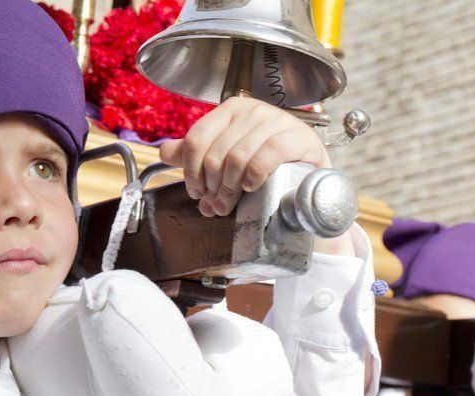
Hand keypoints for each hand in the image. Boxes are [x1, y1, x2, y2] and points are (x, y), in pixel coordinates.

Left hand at [159, 96, 330, 217]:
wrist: (309, 171)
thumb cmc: (266, 163)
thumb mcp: (228, 154)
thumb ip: (196, 152)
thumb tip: (164, 151)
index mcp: (230, 110)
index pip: (196, 139)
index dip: (191, 171)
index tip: (196, 192)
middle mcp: (251, 110)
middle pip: (215, 153)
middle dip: (211, 187)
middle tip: (214, 206)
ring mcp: (276, 121)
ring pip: (237, 158)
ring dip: (229, 188)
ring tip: (228, 205)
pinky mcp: (297, 136)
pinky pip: (267, 156)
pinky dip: (254, 175)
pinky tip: (251, 187)